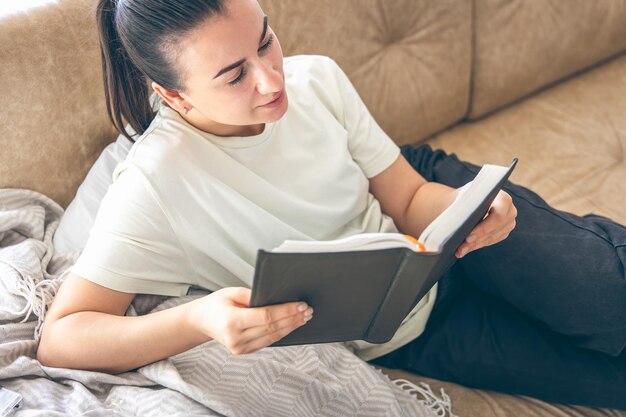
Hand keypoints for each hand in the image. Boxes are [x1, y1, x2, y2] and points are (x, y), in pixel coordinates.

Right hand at [186, 287, 312, 354]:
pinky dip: (281, 333)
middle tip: (308, 310)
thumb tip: (278, 296)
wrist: (200, 321)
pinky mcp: (243, 351)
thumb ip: (253, 295)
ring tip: (304, 317)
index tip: (301, 305)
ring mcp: (240, 348)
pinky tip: (292, 325)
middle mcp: (236, 338)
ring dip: (291, 327)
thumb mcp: (232, 292)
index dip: (286, 311)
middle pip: (272, 328)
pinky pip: (267, 342)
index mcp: (232, 322)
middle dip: (293, 318)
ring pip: (272, 337)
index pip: (266, 317)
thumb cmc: (216, 303)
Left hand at [455, 189, 516, 257]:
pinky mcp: (504, 232)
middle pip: (494, 230)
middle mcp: (510, 211)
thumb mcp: (467, 197)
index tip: (468, 237)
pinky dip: (476, 245)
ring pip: (491, 237)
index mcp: (503, 198)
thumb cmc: (468, 196)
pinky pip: (490, 241)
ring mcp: (509, 223)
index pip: (498, 216)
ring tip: (460, 251)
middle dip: (477, 240)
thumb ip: (467, 208)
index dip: (484, 228)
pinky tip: (464, 250)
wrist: (470, 199)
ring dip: (474, 245)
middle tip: (462, 247)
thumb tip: (458, 225)